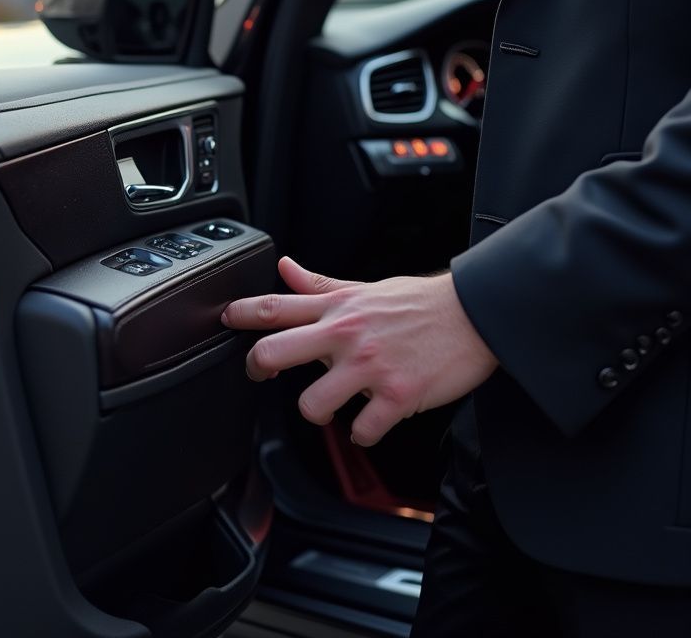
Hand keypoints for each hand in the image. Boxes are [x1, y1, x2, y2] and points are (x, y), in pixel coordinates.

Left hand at [221, 257, 497, 445]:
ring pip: (312, 404)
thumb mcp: (364, 287)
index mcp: (338, 308)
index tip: (223, 319)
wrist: (475, 314)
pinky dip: (362, 432)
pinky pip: (360, 430)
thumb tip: (284, 266)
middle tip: (259, 376)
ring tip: (329, 405)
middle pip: (275, 352)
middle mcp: (346, 335)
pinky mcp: (397, 396)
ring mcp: (370, 366)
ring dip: (316, 412)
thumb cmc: (420, 303)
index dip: (241, 313)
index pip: (277, 306)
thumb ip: (320, 284)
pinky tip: (370, 421)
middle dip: (256, 368)